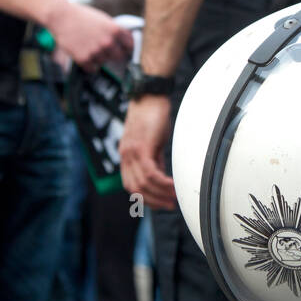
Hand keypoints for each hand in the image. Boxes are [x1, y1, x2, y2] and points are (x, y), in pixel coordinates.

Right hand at [45, 0, 133, 73]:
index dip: (127, 47)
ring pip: (104, 62)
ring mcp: (96, 52)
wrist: (62, 17)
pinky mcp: (84, 59)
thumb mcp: (103, 19)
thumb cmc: (82, 16)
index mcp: (115, 30)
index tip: (125, 50)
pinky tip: (84, 55)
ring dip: (99, 58)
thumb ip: (114, 30)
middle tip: (107, 51)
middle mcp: (107, 42)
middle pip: (119, 57)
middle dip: (114, 54)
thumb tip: (125, 40)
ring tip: (89, 48)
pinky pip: (92, 68)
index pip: (130, 45)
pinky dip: (89, 64)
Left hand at [119, 95, 177, 211]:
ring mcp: (131, 151)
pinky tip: (173, 186)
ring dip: (160, 194)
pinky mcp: (141, 146)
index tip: (161, 203)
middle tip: (170, 205)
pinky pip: (150, 172)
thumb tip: (160, 178)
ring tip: (174, 198)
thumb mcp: (153, 143)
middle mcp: (125, 156)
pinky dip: (162, 183)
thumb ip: (153, 160)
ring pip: (143, 183)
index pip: (131, 186)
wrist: (150, 95)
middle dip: (153, 201)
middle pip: (135, 189)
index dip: (146, 198)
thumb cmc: (153, 117)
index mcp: (126, 157)